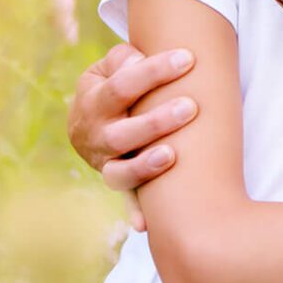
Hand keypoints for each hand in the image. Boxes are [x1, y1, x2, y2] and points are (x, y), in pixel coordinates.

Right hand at [68, 42, 197, 228]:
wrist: (90, 118)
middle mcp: (96, 135)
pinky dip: (135, 211)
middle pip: (121, 134)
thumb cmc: (114, 83)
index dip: (154, 71)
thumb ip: (125, 60)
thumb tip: (137, 60)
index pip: (122, 86)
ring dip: (145, 167)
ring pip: (119, 172)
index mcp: (94, 101)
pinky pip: (126, 199)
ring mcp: (105, 163)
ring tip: (171, 155)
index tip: (188, 58)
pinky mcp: (118, 182)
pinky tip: (147, 224)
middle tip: (191, 107)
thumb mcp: (112, 66)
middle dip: (156, 122)